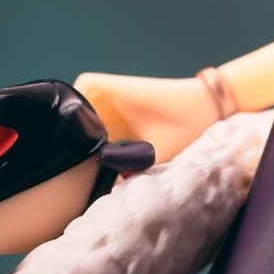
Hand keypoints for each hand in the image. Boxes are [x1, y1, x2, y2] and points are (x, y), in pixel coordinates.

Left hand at [73, 71, 221, 163]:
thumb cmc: (183, 136)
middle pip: (78, 123)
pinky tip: (84, 119)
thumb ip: (126, 173)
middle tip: (71, 157)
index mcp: (122, 132)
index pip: (89, 144)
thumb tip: (102, 190)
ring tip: (76, 138)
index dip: (80, 156)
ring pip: (77, 103)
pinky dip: (78, 96)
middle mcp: (115, 114)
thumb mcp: (151, 161)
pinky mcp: (117, 85)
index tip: (79, 172)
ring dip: (73, 118)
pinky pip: (86, 83)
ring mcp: (115, 98)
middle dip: (71, 138)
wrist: (203, 110)